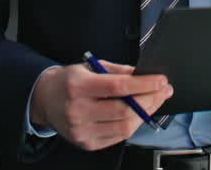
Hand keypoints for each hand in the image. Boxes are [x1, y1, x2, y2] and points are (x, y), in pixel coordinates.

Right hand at [30, 59, 172, 150]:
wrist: (46, 100)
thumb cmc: (70, 81)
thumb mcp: (90, 66)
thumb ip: (118, 70)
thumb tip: (144, 74)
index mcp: (78, 86)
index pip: (118, 87)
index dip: (144, 84)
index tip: (161, 80)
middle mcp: (77, 110)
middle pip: (124, 110)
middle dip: (150, 100)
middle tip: (164, 90)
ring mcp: (81, 130)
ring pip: (124, 127)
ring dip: (146, 114)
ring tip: (155, 101)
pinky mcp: (86, 143)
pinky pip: (118, 137)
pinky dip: (133, 125)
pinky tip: (140, 114)